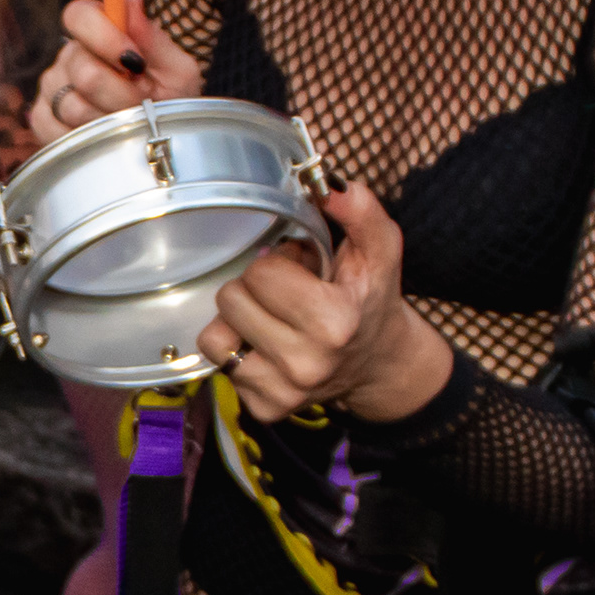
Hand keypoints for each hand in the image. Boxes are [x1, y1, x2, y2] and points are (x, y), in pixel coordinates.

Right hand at [30, 0, 199, 141]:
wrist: (162, 142)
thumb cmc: (170, 101)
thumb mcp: (177, 72)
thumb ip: (155, 40)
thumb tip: (130, 1)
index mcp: (100, 32)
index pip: (79, 15)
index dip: (104, 36)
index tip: (135, 62)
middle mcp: (70, 56)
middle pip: (83, 71)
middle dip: (122, 95)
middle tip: (143, 103)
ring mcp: (52, 88)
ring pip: (73, 107)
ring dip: (110, 121)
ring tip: (129, 122)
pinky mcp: (43, 121)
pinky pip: (57, 131)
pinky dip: (89, 139)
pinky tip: (106, 137)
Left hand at [201, 177, 448, 423]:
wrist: (379, 364)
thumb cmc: (370, 300)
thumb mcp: (379, 250)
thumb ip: (359, 211)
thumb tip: (327, 185)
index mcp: (334, 324)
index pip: (261, 273)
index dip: (279, 263)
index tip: (303, 272)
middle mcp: (306, 365)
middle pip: (231, 300)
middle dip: (255, 288)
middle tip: (288, 295)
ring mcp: (283, 392)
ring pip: (215, 336)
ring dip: (238, 319)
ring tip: (272, 319)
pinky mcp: (264, 409)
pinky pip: (219, 364)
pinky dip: (238, 349)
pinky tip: (268, 346)